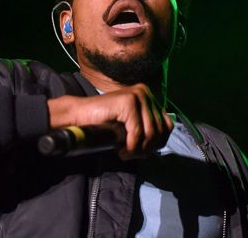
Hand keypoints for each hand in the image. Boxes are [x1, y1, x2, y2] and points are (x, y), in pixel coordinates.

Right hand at [47, 83, 173, 158]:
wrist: (79, 115)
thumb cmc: (105, 124)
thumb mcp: (132, 126)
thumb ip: (148, 129)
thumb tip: (163, 142)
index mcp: (149, 96)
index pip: (167, 125)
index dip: (156, 144)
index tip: (139, 152)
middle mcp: (145, 92)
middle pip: (160, 130)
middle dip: (147, 149)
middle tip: (130, 155)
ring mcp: (137, 95)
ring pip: (151, 133)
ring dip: (138, 150)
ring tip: (124, 153)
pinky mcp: (128, 101)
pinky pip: (137, 133)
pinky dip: (130, 146)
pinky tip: (120, 149)